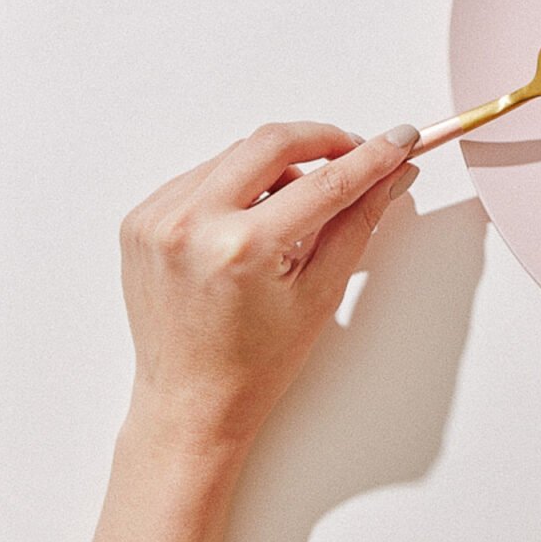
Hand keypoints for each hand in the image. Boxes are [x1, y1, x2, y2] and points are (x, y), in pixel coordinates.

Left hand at [117, 121, 419, 447]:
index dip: (370, 157)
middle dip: (323, 139)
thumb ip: (358, 221)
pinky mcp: (142, 218)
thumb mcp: (322, 292)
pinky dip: (238, 183)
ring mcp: (158, 218)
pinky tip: (254, 219)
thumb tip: (390, 175)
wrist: (192, 401)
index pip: (324, 182)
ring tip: (297, 210)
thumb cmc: (255, 362)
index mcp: (241, 249)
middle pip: (272, 142)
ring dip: (279, 165)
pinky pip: (203, 174)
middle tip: (354, 154)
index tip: (398, 140)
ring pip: (237, 154)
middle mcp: (191, 224)